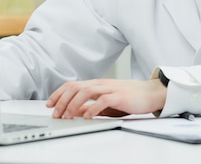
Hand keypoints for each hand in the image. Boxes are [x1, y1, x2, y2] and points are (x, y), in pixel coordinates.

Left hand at [46, 78, 166, 118]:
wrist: (151, 93)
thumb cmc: (130, 98)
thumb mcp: (107, 102)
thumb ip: (91, 105)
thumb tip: (75, 112)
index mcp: (97, 84)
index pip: (73, 85)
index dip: (59, 94)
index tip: (49, 104)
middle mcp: (101, 84)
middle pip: (76, 87)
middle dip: (62, 100)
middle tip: (55, 113)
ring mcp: (110, 89)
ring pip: (86, 91)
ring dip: (73, 104)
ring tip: (67, 116)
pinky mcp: (120, 96)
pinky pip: (103, 100)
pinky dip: (92, 108)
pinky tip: (86, 116)